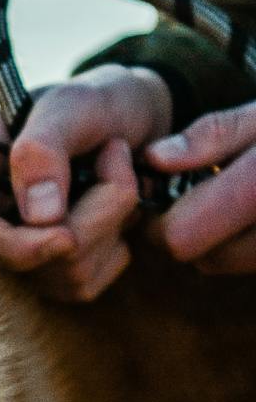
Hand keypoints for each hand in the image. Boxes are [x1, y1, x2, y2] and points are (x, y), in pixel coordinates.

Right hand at [0, 65, 173, 301]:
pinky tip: (120, 211)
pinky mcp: (55, 268)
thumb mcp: (70, 105)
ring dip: (111, 226)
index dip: (21, 243)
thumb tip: (38, 218)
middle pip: (28, 260)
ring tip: (122, 174)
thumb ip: (42, 152)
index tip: (67, 235)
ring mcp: (21, 244)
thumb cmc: (96, 100)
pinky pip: (86, 284)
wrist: (135, 113)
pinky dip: (116, 248)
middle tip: (118, 159)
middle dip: (89, 220)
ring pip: (64, 277)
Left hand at [144, 101, 255, 272]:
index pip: (181, 237)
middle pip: (201, 258)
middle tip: (199, 193)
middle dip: (189, 230)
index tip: (163, 193)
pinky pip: (253, 263)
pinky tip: (253, 211)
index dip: (161, 220)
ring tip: (234, 197)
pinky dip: (245, 244)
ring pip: (227, 263)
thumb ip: (210, 137)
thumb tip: (155, 158)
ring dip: (218, 239)